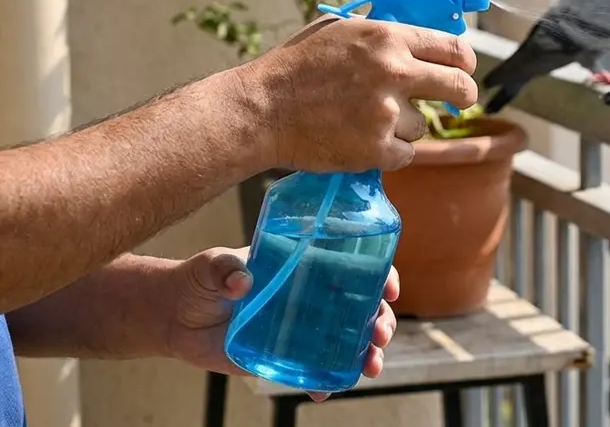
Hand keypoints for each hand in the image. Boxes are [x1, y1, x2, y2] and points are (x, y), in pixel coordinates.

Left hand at [165, 247, 399, 401]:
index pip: (354, 266)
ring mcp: (302, 329)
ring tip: (371, 366)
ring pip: (348, 341)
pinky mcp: (285, 357)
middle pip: (362, 308)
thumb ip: (225, 268)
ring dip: (366, 354)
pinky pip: (315, 371)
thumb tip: (242, 282)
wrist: (174, 317)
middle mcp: (312, 298)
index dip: (379, 275)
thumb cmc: (200, 280)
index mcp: (306, 267)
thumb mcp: (212, 265)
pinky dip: (326, 383)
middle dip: (381, 321)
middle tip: (379, 334)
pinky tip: (327, 391)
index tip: (389, 287)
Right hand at [239, 16, 477, 172]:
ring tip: (368, 119)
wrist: (262, 109)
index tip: (463, 71)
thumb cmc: (295, 66)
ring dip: (405, 126)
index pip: (454, 49)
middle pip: (461, 88)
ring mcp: (387, 113)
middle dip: (463, 96)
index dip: (464, 63)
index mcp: (387, 38)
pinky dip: (389, 151)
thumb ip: (382, 33)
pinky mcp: (376, 149)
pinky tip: (361, 139)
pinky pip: (405, 154)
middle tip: (456, 101)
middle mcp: (394, 72)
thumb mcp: (340, 29)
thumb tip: (421, 37)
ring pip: (424, 125)